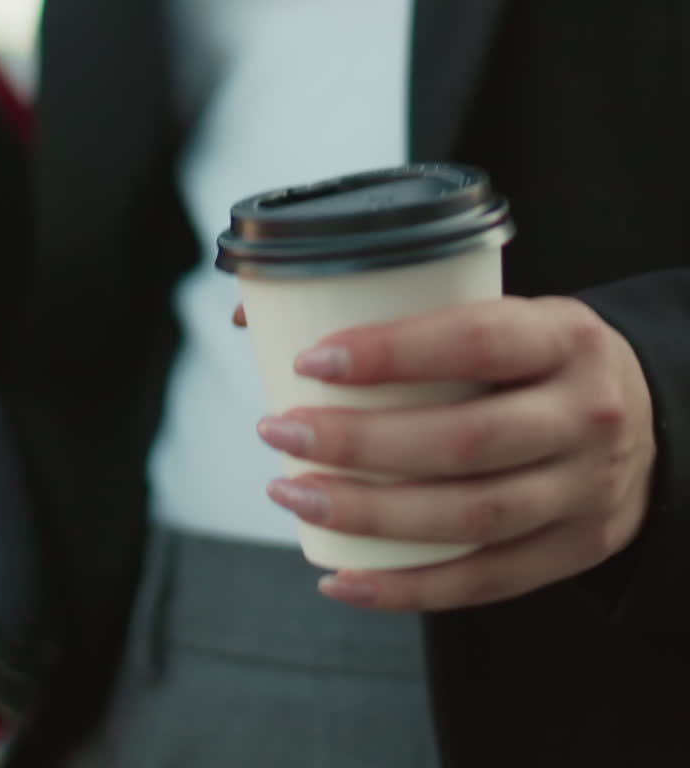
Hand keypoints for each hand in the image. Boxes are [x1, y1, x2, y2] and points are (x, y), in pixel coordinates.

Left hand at [257, 296, 656, 610]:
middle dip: (359, 442)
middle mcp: (586, 412)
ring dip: (369, 515)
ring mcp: (586, 488)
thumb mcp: (508, 315)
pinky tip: (342, 579)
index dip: (391, 353)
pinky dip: (408, 588)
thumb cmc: (543, 358)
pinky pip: (487, 580)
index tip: (312, 360)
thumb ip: (404, 315)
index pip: (476, 341)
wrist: (649, 415)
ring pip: (472, 516)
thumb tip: (255, 320)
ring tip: (293, 492)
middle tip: (280, 430)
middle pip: (465, 439)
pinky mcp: (577, 547)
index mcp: (566, 335)